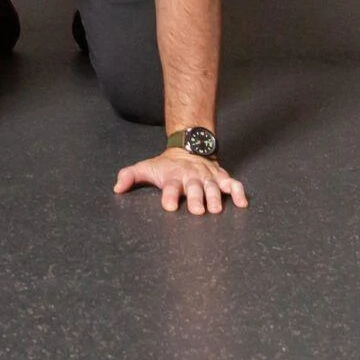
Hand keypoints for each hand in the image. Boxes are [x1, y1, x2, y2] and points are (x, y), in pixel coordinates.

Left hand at [113, 149, 246, 216]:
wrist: (187, 148)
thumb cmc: (166, 166)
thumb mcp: (146, 168)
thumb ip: (130, 176)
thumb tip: (117, 188)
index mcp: (173, 176)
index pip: (170, 186)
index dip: (170, 195)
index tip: (170, 206)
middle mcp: (191, 177)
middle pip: (194, 187)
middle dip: (196, 198)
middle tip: (197, 210)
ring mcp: (207, 177)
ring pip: (213, 187)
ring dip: (215, 197)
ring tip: (216, 209)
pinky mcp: (221, 177)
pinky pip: (232, 183)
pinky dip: (238, 191)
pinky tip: (242, 203)